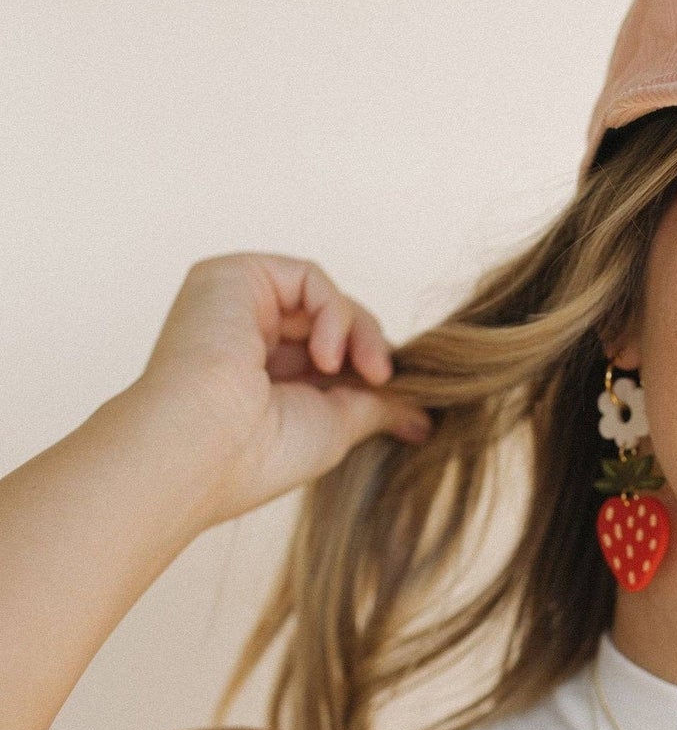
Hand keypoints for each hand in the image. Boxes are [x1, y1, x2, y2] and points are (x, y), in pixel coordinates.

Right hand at [132, 253, 432, 529]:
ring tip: (369, 374)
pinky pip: (309, 278)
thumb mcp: (335, 426)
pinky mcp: (232, 277)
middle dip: (371, 350)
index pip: (332, 353)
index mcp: (259, 373)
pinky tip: (332, 357)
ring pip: (325, 298)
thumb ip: (376, 406)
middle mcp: (243, 334)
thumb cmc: (259, 453)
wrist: (201, 450)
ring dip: (360, 334)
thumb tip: (424, 417)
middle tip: (388, 383)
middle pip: (333, 321)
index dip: (371, 368)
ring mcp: (235, 304)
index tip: (405, 400)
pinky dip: (336, 313)